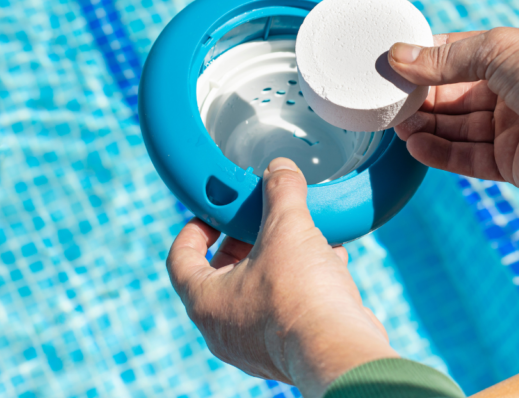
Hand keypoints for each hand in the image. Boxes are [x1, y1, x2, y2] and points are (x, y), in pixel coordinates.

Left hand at [166, 158, 397, 397]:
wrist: (339, 349)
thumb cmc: (299, 294)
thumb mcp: (287, 228)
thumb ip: (280, 192)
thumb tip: (279, 169)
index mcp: (205, 301)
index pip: (180, 259)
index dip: (194, 229)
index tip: (214, 212)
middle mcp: (223, 328)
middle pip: (222, 273)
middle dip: (245, 240)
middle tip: (263, 217)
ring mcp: (255, 343)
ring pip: (259, 290)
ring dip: (279, 259)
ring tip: (302, 233)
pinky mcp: (289, 348)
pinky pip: (288, 307)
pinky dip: (303, 281)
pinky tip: (330, 258)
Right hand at [389, 29, 518, 205]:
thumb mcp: (498, 51)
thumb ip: (446, 58)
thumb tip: (397, 55)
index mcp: (512, 59)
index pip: (457, 55)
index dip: (425, 59)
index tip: (389, 62)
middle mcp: (510, 94)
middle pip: (452, 95)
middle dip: (418, 96)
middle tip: (383, 98)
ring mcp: (509, 130)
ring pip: (455, 127)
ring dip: (424, 124)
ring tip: (394, 124)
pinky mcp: (509, 164)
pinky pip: (466, 158)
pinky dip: (439, 152)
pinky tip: (414, 144)